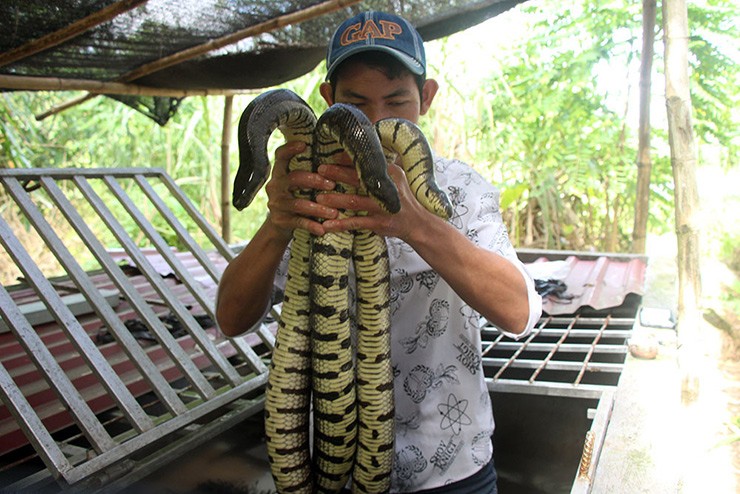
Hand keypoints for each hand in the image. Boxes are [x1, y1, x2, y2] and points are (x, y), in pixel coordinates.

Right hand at [263, 141, 337, 237]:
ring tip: (335, 212)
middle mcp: (275, 186)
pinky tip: (322, 229)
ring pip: (298, 204)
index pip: (280, 156)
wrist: (280, 226)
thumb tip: (339, 157)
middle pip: (294, 178)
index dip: (290, 149)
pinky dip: (311, 225)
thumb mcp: (298, 184)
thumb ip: (309, 172)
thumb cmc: (297, 198)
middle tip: (333, 185)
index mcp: (280, 172)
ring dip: (318, 208)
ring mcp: (276, 203)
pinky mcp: (280, 220)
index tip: (304, 145)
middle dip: (316, 181)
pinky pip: (298, 222)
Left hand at [315, 158, 431, 241]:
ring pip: (354, 201)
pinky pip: (356, 223)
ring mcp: (383, 207)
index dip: (348, 159)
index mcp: (390, 173)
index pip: (367, 163)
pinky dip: (341, 224)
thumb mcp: (395, 178)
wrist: (417, 223)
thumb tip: (354, 154)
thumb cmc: (401, 197)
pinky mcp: (380, 223)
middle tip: (320, 171)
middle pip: (358, 179)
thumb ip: (378, 168)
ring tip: (319, 198)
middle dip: (337, 174)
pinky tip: (327, 225)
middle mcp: (387, 189)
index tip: (331, 157)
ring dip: (335, 199)